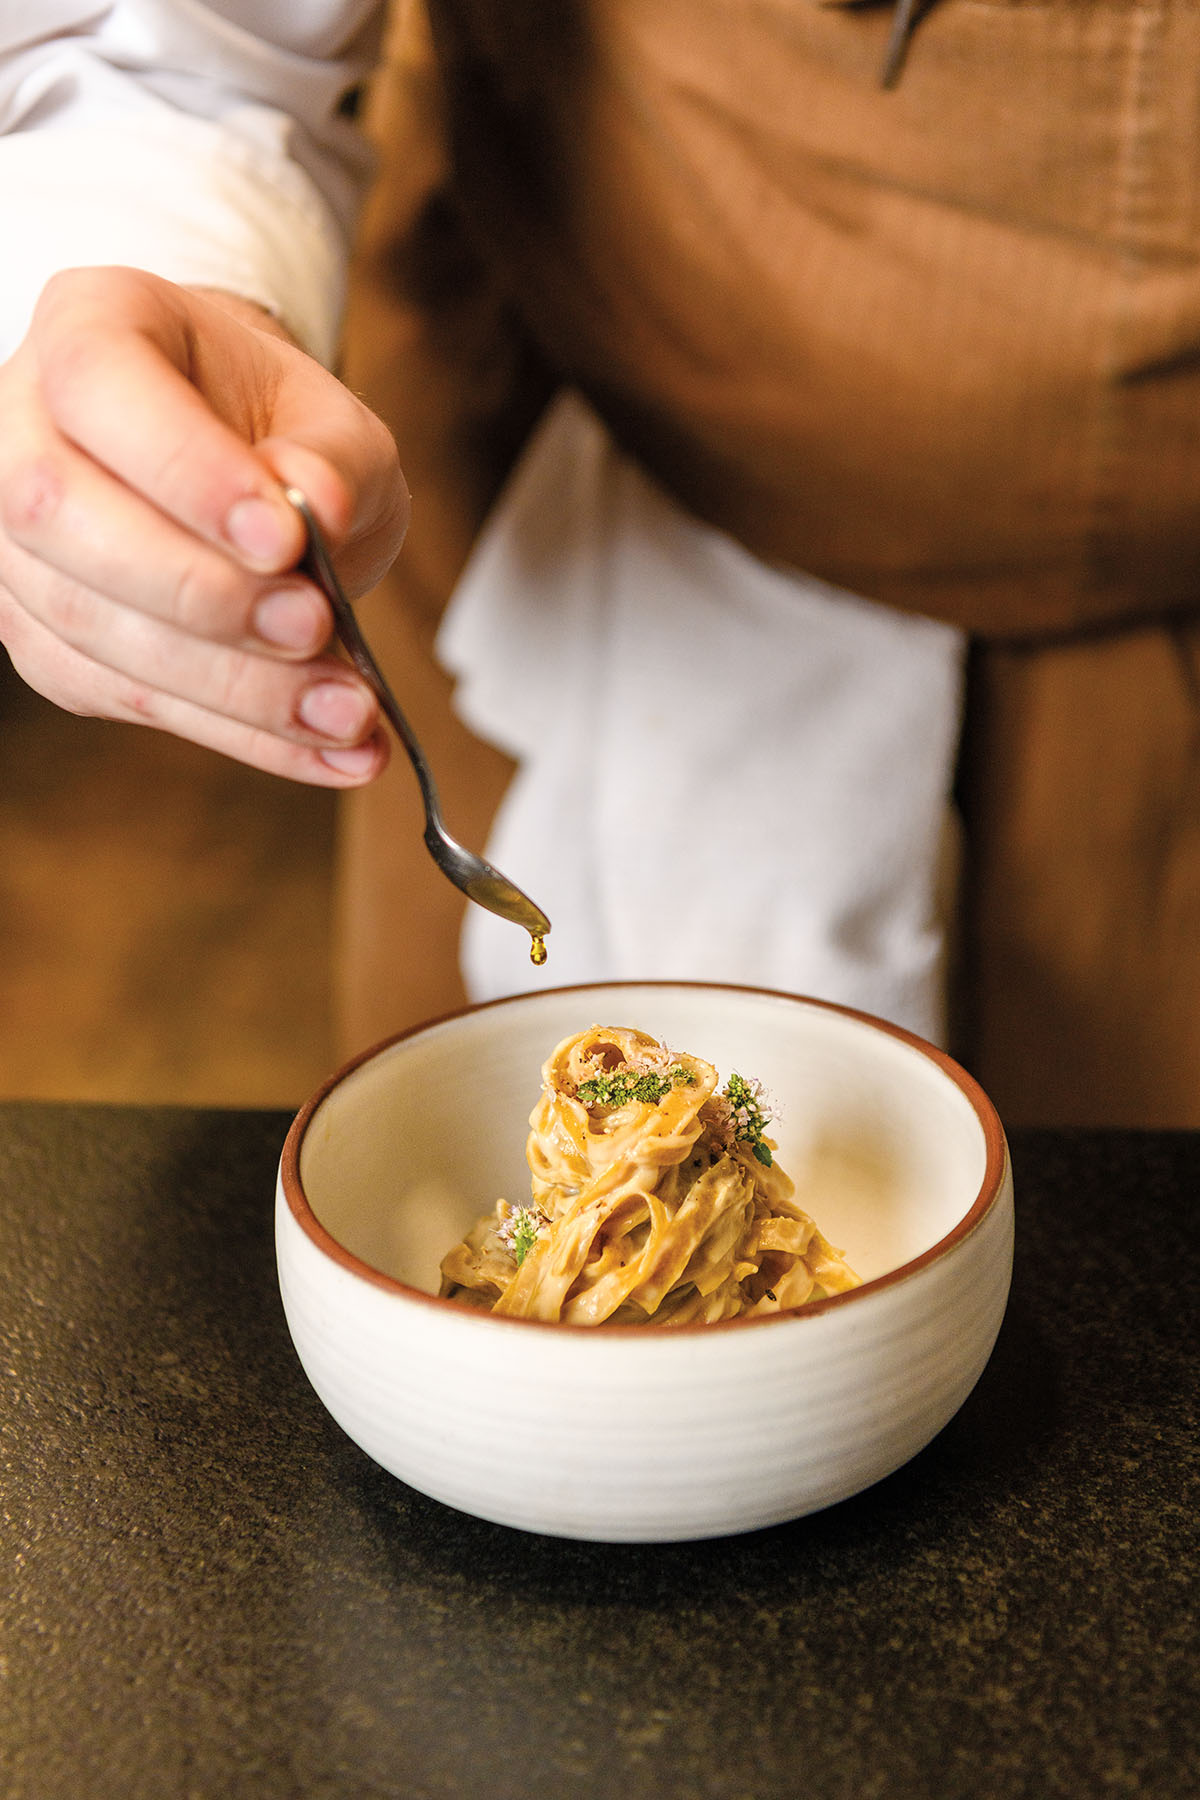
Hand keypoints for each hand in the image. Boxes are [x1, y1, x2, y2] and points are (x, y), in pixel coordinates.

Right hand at [0, 265, 410, 783]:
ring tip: (349, 714)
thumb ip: (333, 456)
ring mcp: (17, 548)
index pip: (100, 385)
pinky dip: (242, 736)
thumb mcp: (336, 420)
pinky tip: (333, 750)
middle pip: (59, 513)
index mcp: (90, 328)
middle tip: (313, 626)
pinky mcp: (46, 642)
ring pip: (87, 627)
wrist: (250, 479)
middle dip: (198, 591)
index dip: (183, 468)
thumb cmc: (280, 430)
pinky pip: (127, 700)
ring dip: (232, 688)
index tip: (284, 536)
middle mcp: (21, 428)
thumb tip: (315, 507)